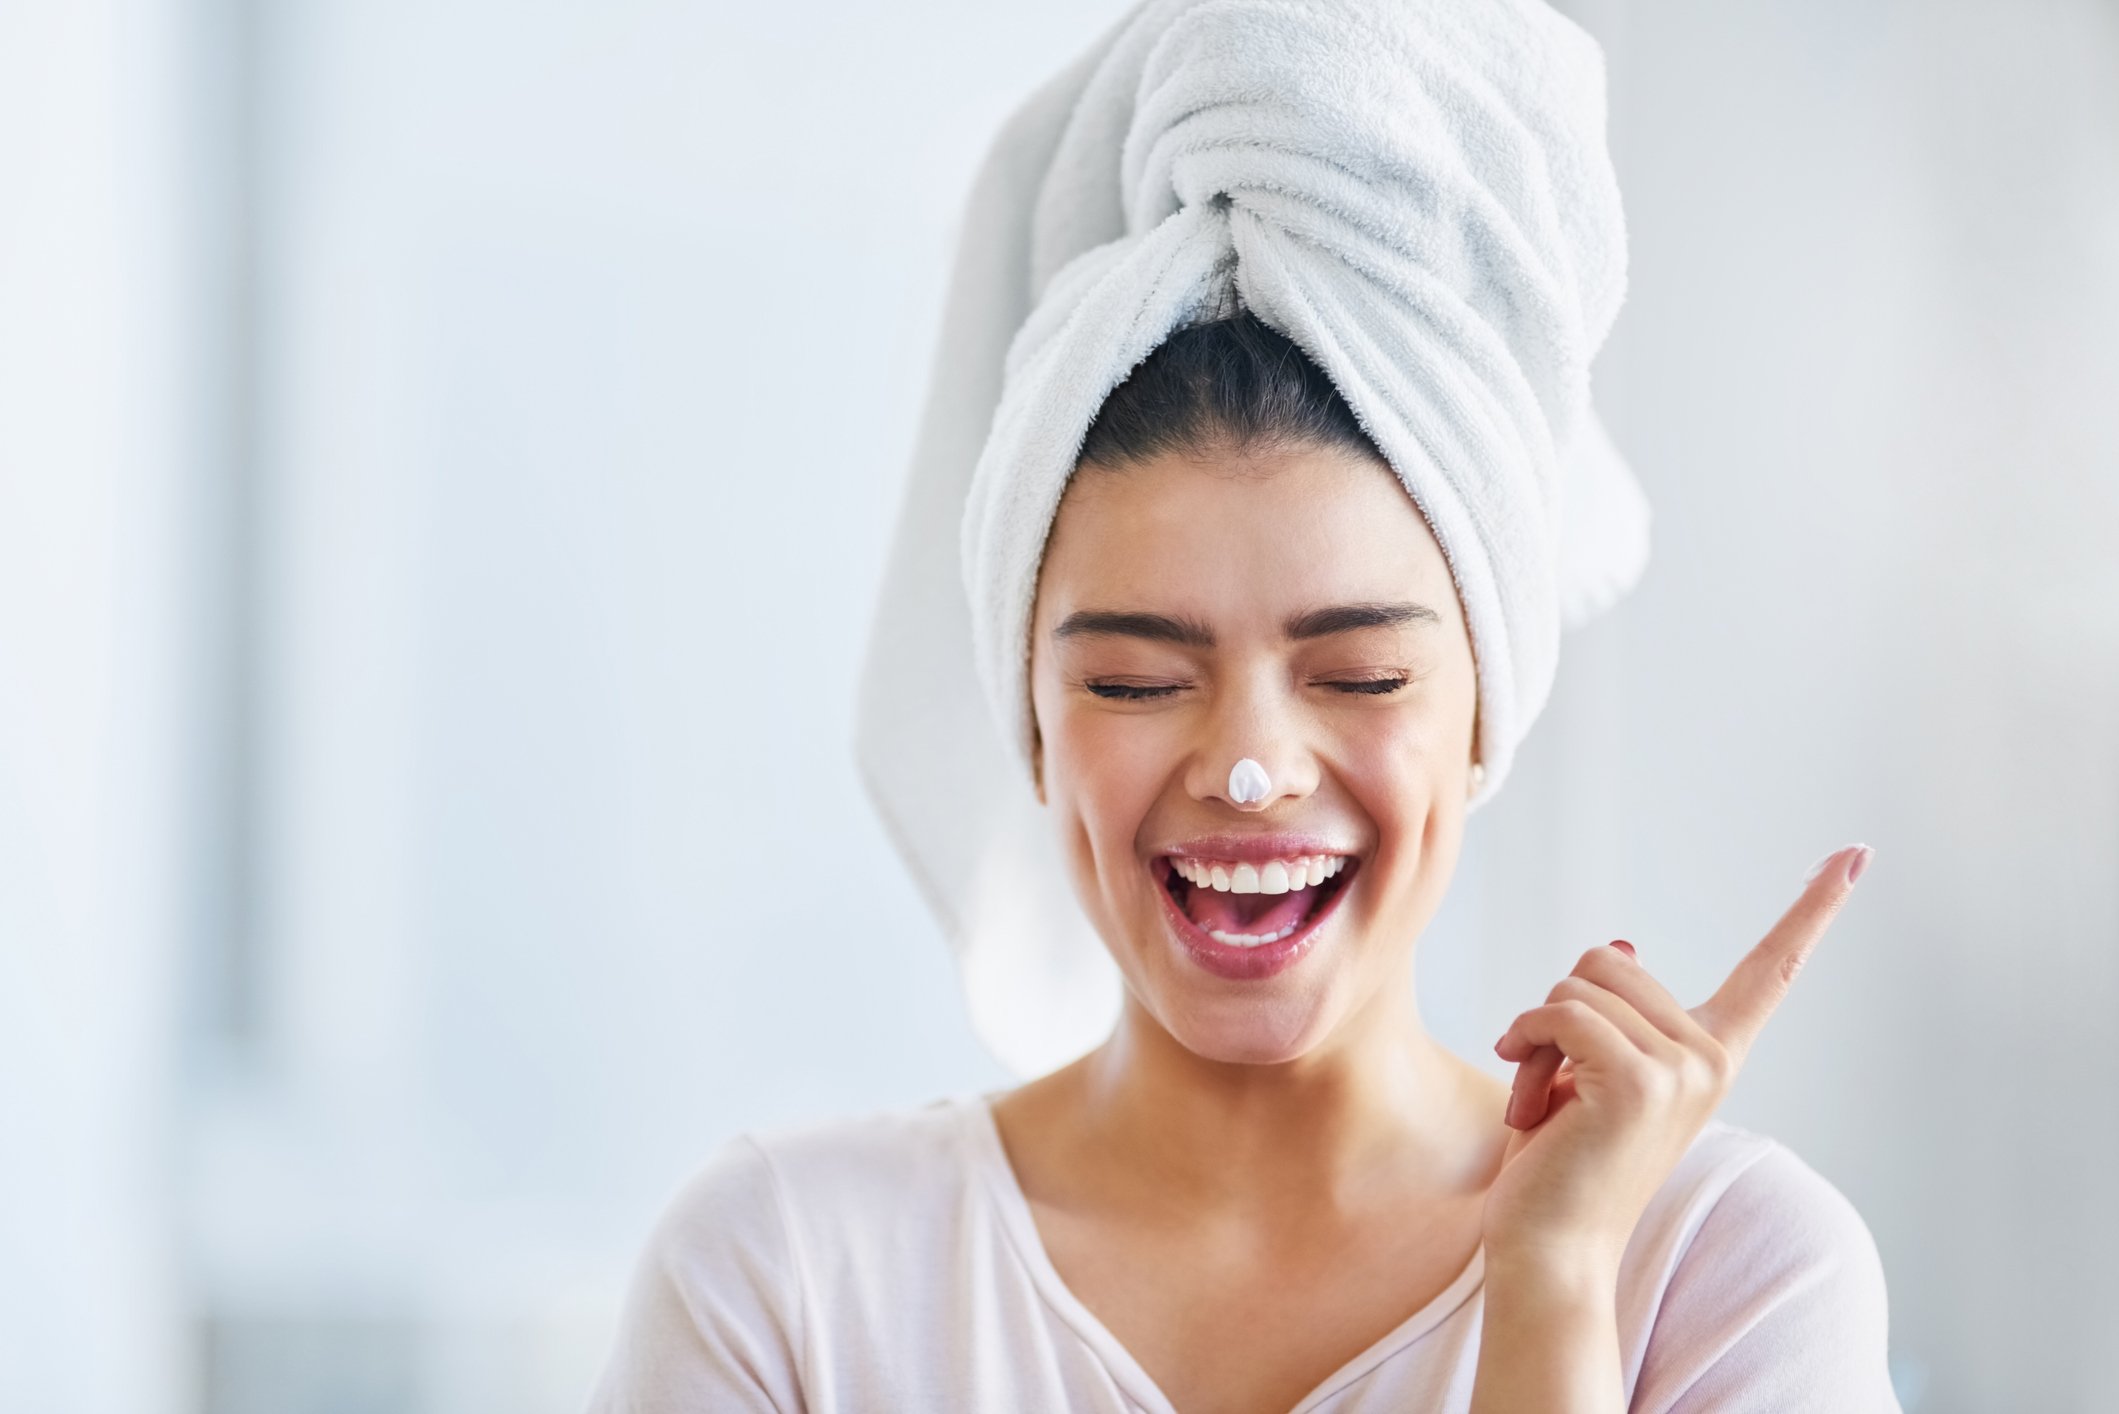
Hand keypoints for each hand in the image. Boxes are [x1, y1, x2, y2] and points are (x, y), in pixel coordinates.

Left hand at [1479, 842, 1874, 1275]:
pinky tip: (1526, 1105)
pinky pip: (1560, 1014)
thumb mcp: (1588, 1072)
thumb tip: (1623, 946)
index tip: (1856, 854)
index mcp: (1711, 1056)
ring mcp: (1684, 1071)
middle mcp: (1711, 1059)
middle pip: (1607, 961)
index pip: (1771, 970)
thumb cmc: (1560, 1165)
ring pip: (1577, 985)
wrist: (1551, 1251)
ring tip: (1541, 1103)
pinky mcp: (1640, 1082)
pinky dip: (1525, 1044)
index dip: (1811, 908)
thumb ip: (1612, 1015)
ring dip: (1536, 1037)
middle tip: (1552, 1085)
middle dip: (1558, 1014)